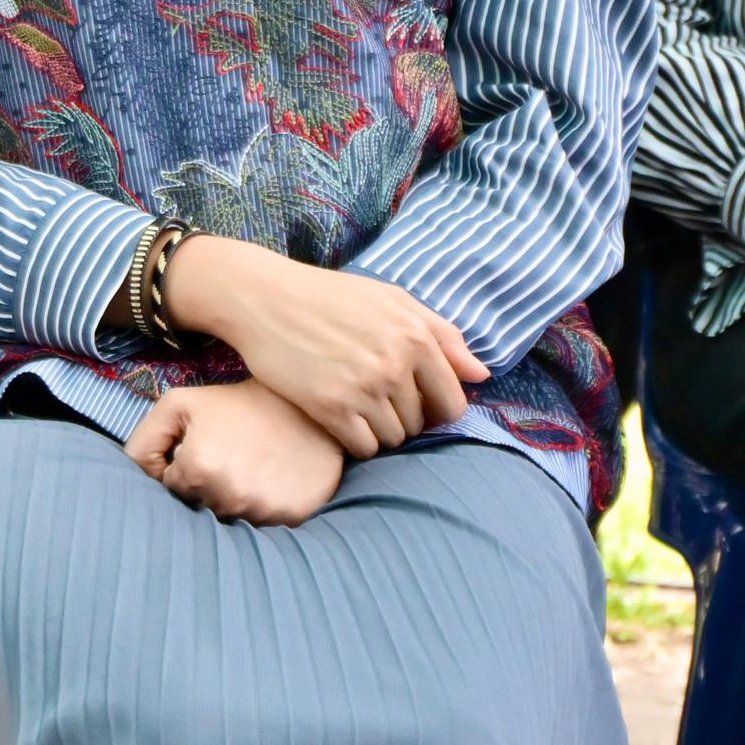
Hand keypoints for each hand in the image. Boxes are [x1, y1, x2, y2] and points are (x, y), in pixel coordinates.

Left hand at [127, 379, 345, 525]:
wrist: (305, 407)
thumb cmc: (236, 405)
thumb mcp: (179, 405)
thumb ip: (144, 442)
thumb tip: (139, 478)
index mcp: (198, 469)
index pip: (173, 489)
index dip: (186, 468)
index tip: (207, 449)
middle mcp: (229, 496)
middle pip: (200, 507)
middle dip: (208, 487)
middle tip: (231, 458)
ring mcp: (264, 510)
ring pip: (231, 520)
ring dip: (235, 500)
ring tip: (251, 469)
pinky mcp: (293, 517)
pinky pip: (264, 527)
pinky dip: (264, 509)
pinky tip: (271, 482)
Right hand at [161, 233, 486, 457]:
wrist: (262, 298)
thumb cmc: (329, 296)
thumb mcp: (392, 300)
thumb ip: (443, 335)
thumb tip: (482, 376)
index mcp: (417, 337)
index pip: (452, 402)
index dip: (436, 409)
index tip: (413, 402)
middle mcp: (396, 364)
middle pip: (421, 424)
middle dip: (404, 418)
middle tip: (373, 399)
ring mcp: (363, 388)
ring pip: (394, 438)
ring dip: (379, 431)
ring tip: (355, 407)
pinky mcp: (330, 408)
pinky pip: (364, 447)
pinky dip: (356, 441)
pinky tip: (339, 419)